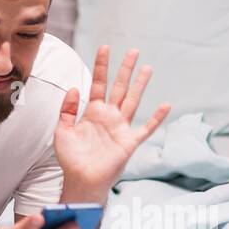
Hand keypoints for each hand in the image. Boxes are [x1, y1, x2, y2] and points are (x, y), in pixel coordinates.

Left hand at [54, 46, 170, 197]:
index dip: (101, 66)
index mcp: (93, 112)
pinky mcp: (129, 142)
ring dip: (140, 85)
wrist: (80, 180)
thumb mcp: (62, 130)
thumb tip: (74, 88)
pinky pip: (146, 128)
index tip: (104, 48)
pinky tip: (166, 105)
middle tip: (133, 50)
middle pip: (119, 87)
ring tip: (148, 68)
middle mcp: (109, 116)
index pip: (98, 83)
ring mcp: (121, 127)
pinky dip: (156, 118)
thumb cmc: (71, 158)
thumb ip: (67, 110)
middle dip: (125, 69)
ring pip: (133, 101)